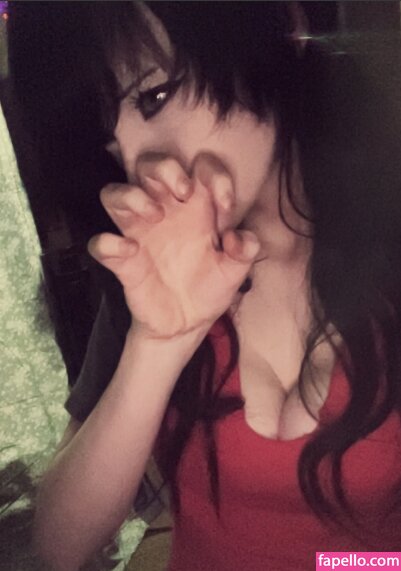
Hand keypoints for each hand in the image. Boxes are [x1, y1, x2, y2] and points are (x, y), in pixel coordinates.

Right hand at [88, 155, 259, 338]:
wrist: (187, 325)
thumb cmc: (209, 288)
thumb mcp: (235, 271)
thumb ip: (245, 251)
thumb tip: (238, 237)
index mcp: (196, 208)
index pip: (199, 168)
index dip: (213, 175)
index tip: (225, 207)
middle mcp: (165, 212)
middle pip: (149, 165)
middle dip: (165, 168)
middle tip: (183, 192)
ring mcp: (139, 234)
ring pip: (114, 194)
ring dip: (132, 196)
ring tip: (155, 215)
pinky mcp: (122, 261)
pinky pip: (100, 244)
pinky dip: (109, 243)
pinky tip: (131, 251)